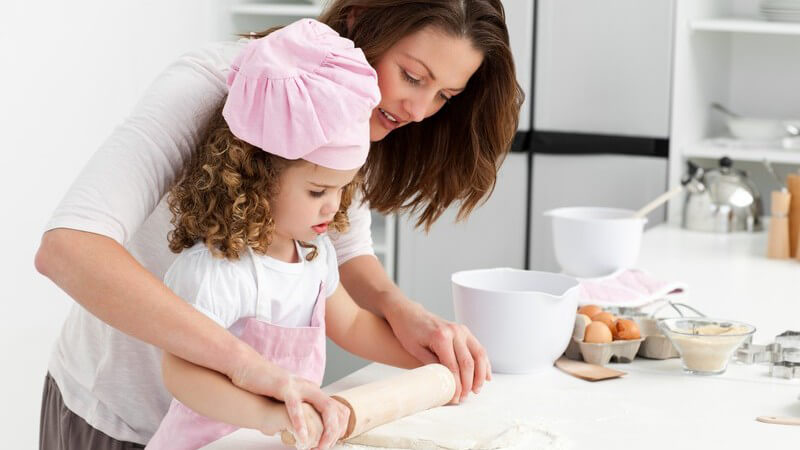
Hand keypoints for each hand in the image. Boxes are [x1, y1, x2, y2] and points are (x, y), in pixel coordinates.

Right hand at [232, 359, 348, 448]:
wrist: (247, 367)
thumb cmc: (265, 386)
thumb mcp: (289, 399)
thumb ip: (299, 411)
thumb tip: (305, 431)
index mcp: (312, 391)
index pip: (337, 408)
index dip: (339, 428)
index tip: (331, 443)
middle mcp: (310, 388)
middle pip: (335, 409)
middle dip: (335, 432)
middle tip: (326, 448)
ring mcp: (299, 386)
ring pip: (324, 406)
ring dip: (325, 429)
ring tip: (319, 446)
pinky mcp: (284, 387)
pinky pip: (296, 406)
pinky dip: (300, 423)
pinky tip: (302, 436)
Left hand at [384, 300, 490, 402]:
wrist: (409, 313)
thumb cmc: (408, 332)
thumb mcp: (415, 350)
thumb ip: (432, 365)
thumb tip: (446, 384)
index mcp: (441, 337)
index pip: (453, 367)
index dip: (456, 385)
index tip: (456, 398)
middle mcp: (455, 331)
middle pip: (468, 362)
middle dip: (468, 383)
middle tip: (464, 397)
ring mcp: (462, 330)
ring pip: (479, 355)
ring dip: (480, 374)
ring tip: (476, 390)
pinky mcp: (464, 331)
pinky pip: (479, 348)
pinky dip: (484, 363)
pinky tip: (486, 376)